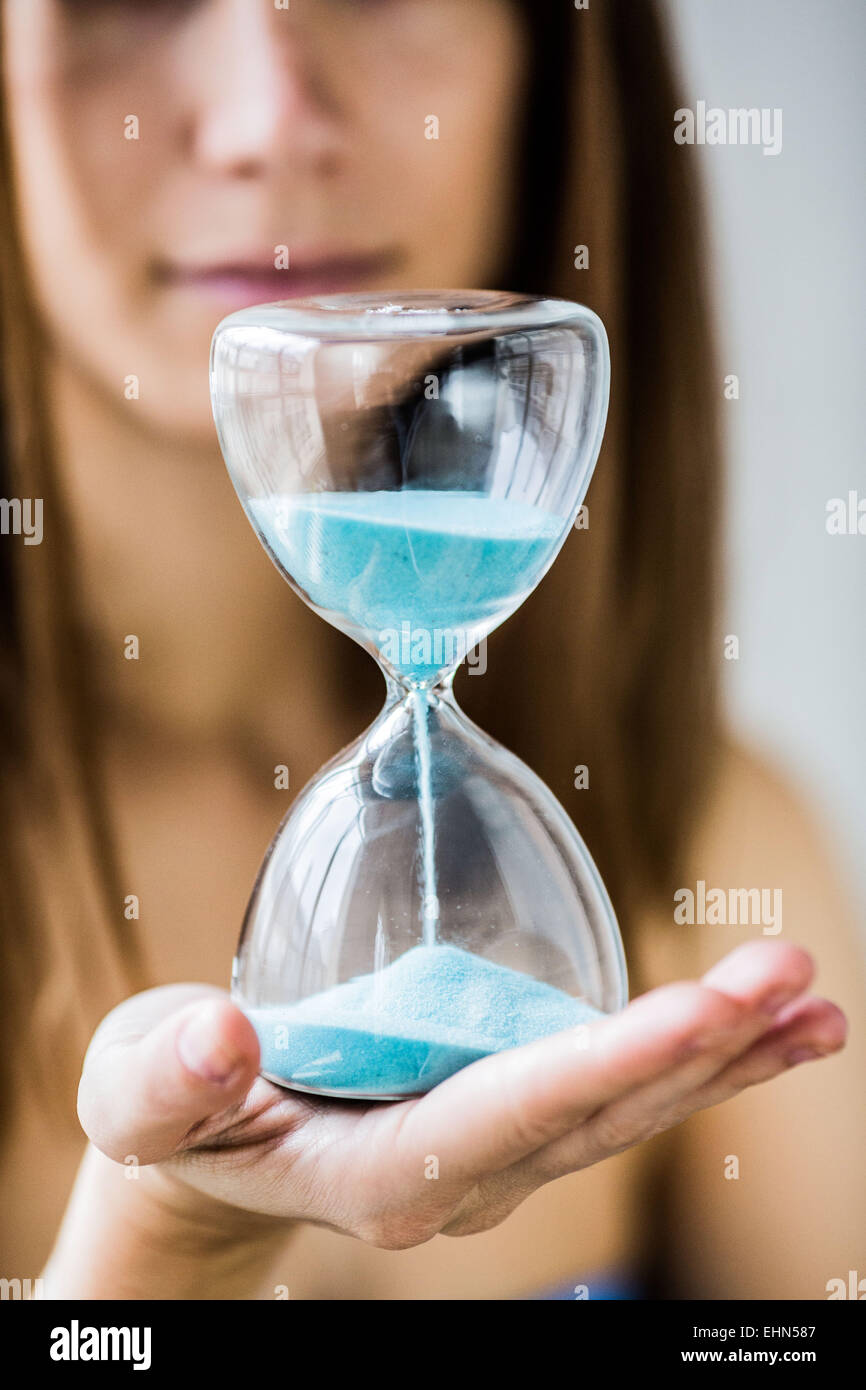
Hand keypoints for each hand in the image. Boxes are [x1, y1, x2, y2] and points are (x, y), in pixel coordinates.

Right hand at [78, 939, 844, 1248]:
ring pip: (627, 1111)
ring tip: (815, 1003)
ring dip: (725, 1056)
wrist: (215, 1145)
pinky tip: (766, 1022)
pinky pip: (618, 1089)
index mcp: (380, 1170)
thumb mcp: (144, 1088)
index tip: (700, 1012)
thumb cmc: (179, 1107)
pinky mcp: (515, 1115)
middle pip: (596, 1117)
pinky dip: (696, 1054)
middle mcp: (461, 1175)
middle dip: (697, 1049)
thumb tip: (221, 1034)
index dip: (604, 1068)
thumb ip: (171, 1078)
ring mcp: (498, 1152)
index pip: (508, 1119)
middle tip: (792, 980)